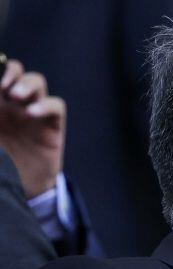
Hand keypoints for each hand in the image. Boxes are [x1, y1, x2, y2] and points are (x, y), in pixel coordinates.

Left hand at [0, 58, 65, 197]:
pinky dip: (45, 105)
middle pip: (16, 70)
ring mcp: (34, 111)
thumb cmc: (0, 161)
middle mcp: (13, 102)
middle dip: (9, 71)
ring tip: (14, 95)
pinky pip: (56, 105)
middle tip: (1, 86)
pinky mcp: (53, 124)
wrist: (19, 185)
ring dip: (25, 83)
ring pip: (37, 81)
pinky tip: (31, 113)